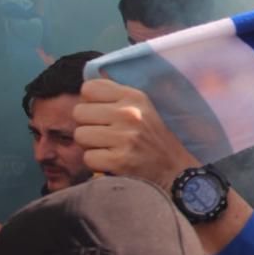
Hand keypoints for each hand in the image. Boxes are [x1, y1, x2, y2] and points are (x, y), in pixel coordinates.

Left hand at [73, 79, 200, 191]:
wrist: (174, 170)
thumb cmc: (153, 137)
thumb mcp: (143, 107)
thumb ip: (116, 94)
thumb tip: (87, 84)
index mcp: (134, 96)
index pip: (88, 88)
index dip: (91, 102)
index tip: (103, 113)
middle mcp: (129, 114)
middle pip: (79, 112)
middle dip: (88, 124)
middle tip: (106, 133)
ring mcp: (125, 138)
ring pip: (80, 135)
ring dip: (91, 145)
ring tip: (110, 147)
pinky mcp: (120, 161)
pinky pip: (88, 157)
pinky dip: (97, 163)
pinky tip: (113, 161)